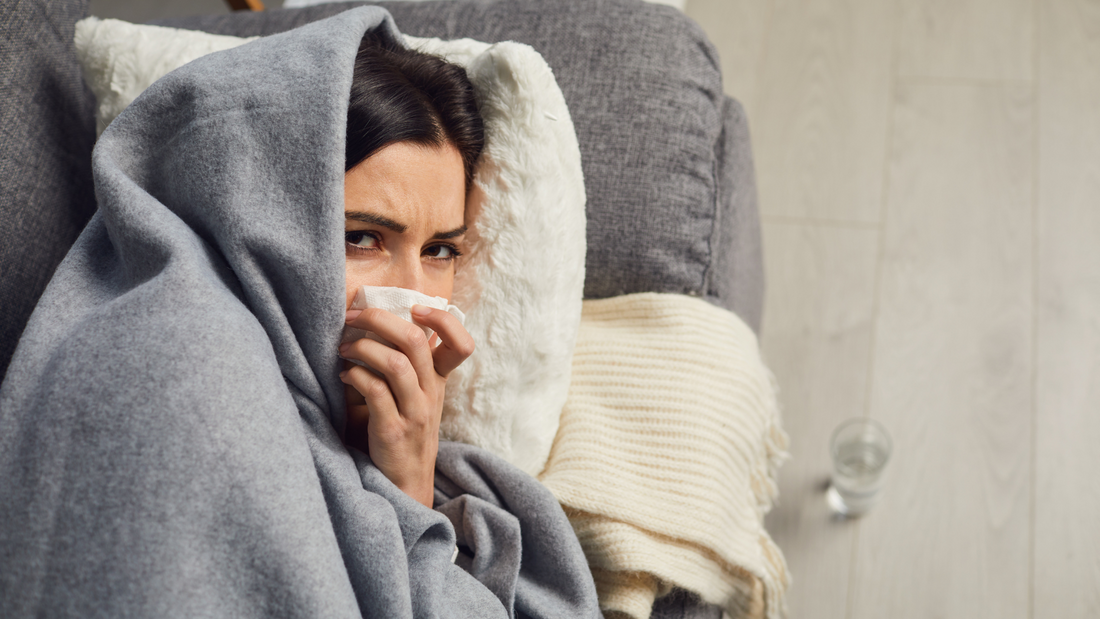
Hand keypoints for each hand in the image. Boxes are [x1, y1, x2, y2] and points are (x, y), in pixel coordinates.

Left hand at [338, 305, 473, 507]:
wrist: (406, 484)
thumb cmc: (403, 432)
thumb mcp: (416, 397)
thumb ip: (407, 365)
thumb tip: (376, 324)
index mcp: (439, 381)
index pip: (461, 343)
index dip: (442, 319)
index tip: (413, 309)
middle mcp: (432, 393)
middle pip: (415, 340)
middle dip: (379, 319)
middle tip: (353, 318)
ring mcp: (415, 412)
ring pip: (395, 362)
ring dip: (361, 347)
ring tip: (342, 348)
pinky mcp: (393, 429)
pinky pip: (375, 390)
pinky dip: (355, 375)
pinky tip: (343, 375)